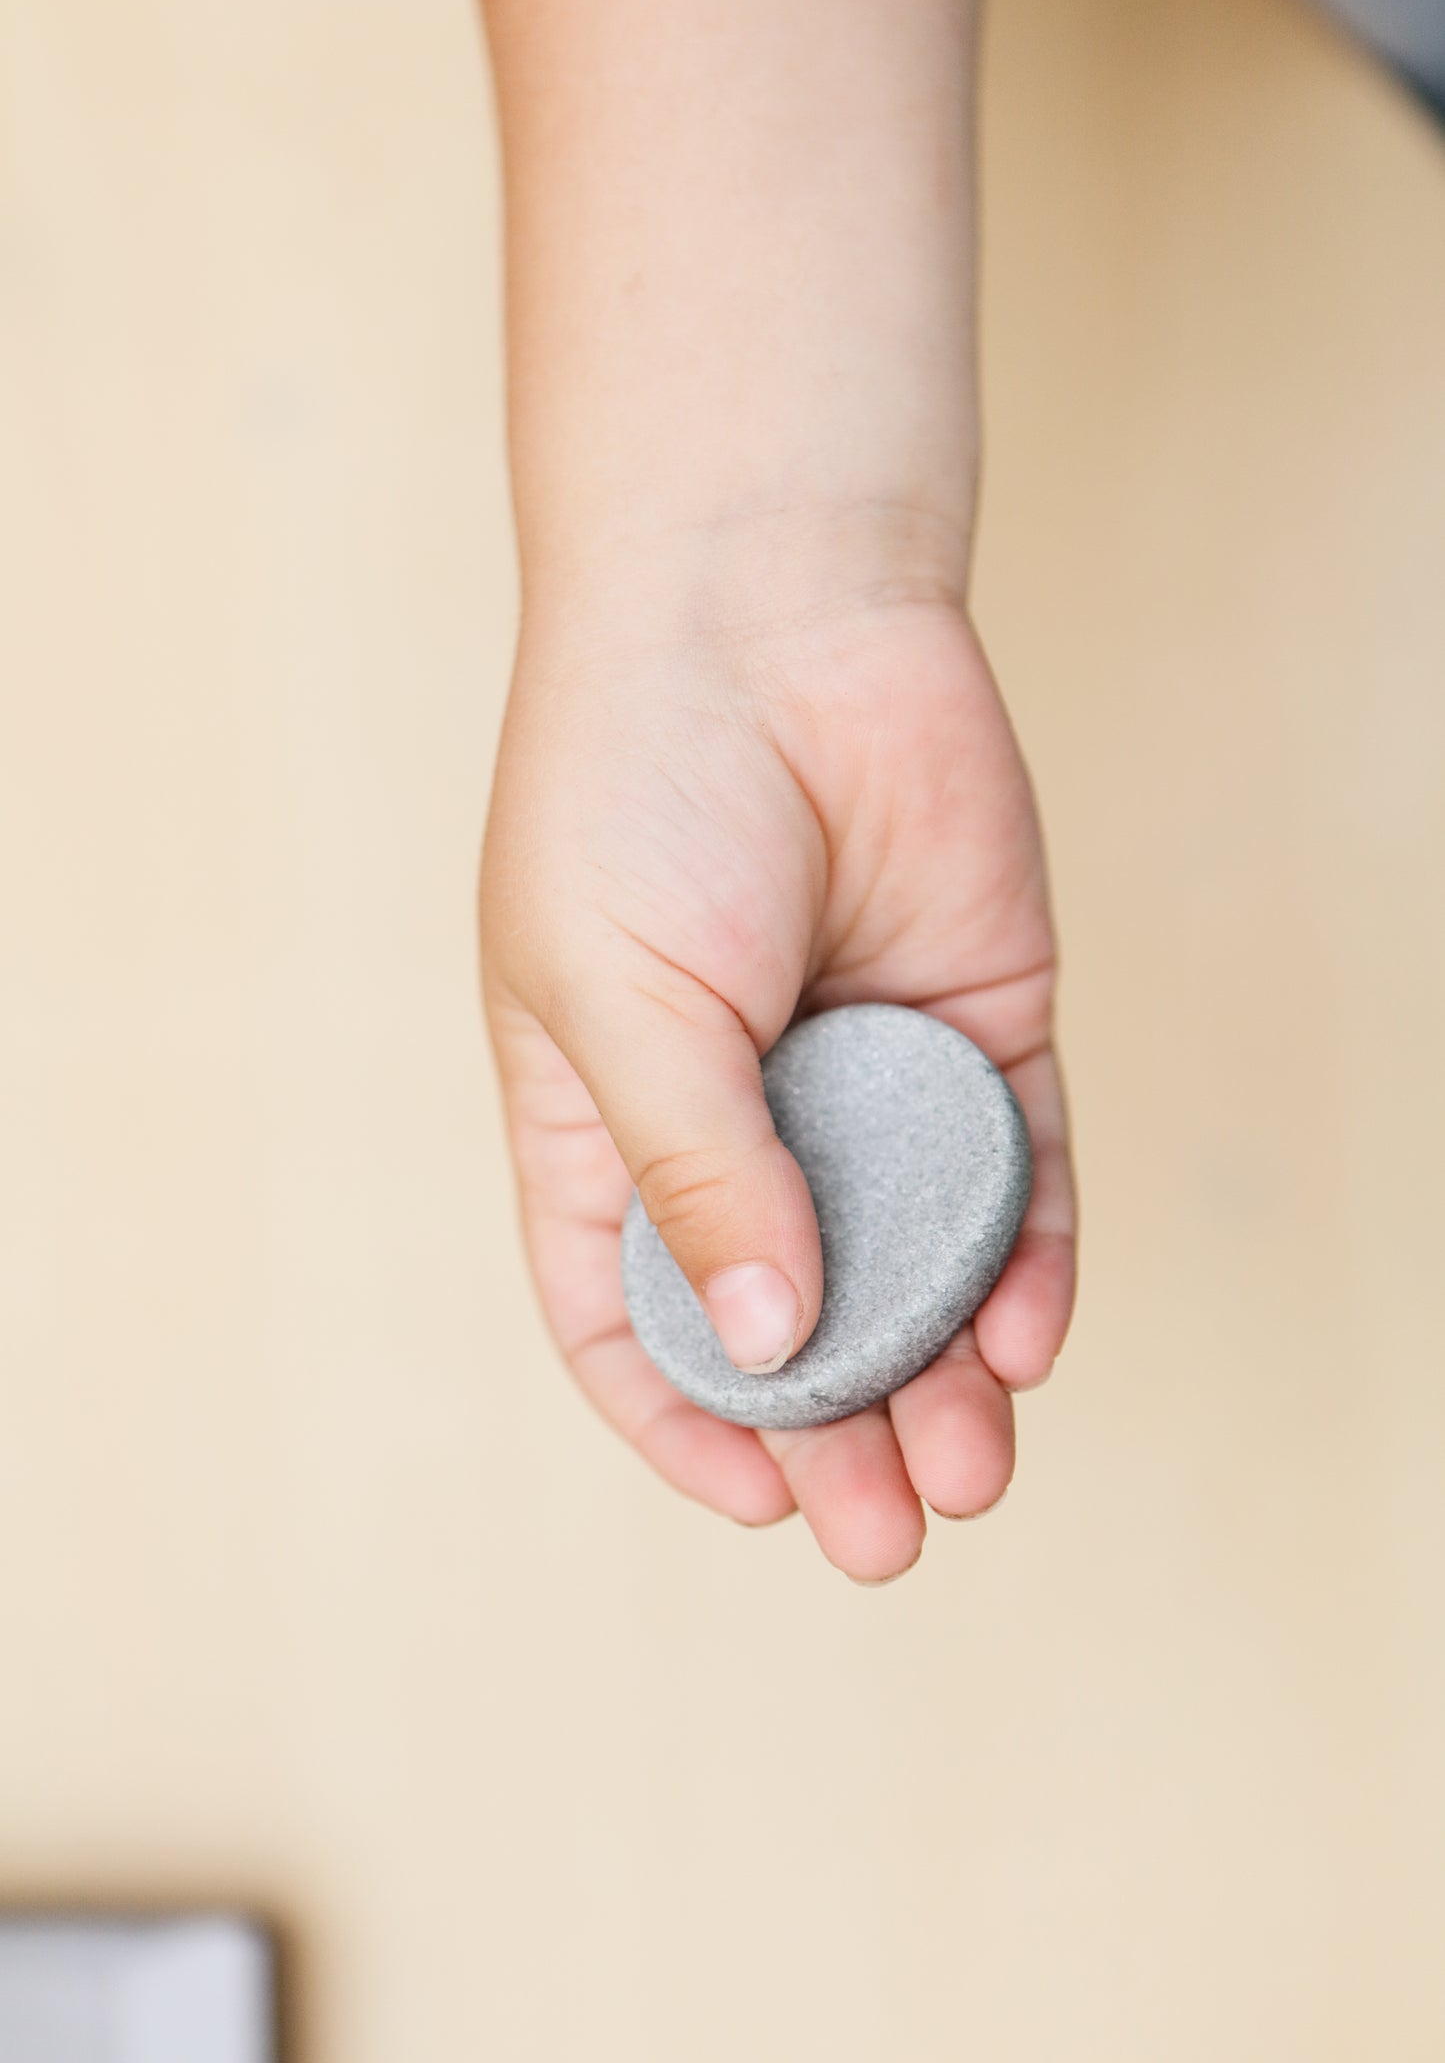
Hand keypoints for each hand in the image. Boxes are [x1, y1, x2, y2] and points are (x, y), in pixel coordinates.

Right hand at [481, 561, 1075, 1582]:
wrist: (772, 603)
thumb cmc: (635, 787)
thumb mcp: (616, 999)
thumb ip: (697, 1171)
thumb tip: (775, 1345)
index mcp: (608, 1117)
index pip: (634, 1312)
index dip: (685, 1417)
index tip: (757, 1497)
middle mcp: (744, 1112)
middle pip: (795, 1315)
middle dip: (839, 1431)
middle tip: (890, 1532)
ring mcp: (867, 1070)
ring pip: (918, 1265)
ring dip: (943, 1375)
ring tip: (970, 1469)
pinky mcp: (981, 1022)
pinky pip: (1018, 1170)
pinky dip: (1028, 1259)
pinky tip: (1028, 1335)